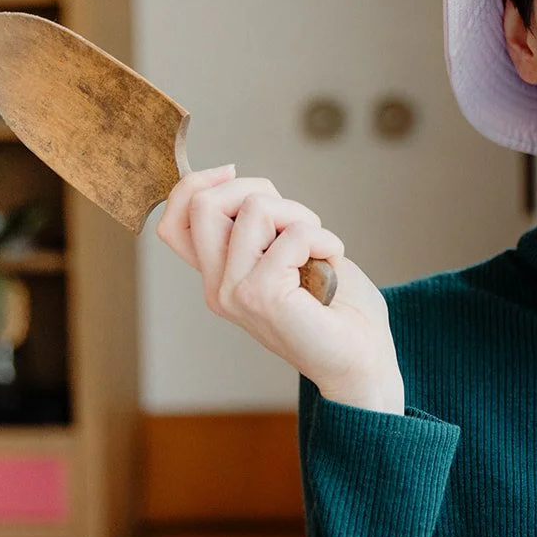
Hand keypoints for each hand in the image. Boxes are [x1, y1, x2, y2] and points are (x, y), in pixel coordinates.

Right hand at [155, 164, 404, 413]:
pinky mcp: (263, 297)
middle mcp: (218, 288)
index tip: (233, 174)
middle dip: (257, 189)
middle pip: (203, 204)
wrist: (363, 363)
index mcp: (219, 278)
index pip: (173, 222)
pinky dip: (325, 238)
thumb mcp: (290, 254)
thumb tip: (241, 182)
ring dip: (301, 215)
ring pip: (255, 209)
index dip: (195, 184)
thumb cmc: (337, 309)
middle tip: (297, 220)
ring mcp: (235, 293)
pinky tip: (333, 261)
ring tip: (320, 248)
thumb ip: (262, 228)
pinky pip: (294, 235)